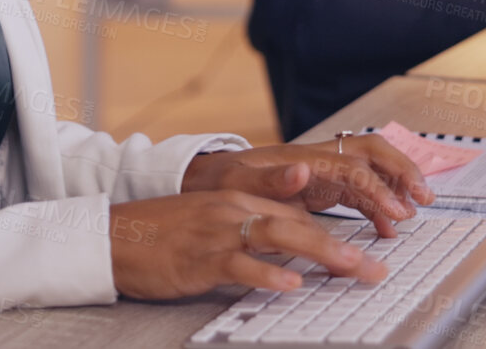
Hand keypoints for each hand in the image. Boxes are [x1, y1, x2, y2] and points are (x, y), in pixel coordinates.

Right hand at [108, 191, 386, 299]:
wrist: (110, 236)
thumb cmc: (159, 236)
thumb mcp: (209, 226)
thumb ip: (248, 235)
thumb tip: (287, 258)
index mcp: (237, 201)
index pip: (297, 216)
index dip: (335, 236)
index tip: (365, 254)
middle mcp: (233, 211)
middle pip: (298, 225)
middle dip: (342, 248)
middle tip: (374, 269)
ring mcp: (217, 233)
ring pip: (279, 237)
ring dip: (322, 253)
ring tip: (352, 268)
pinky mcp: (199, 258)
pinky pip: (239, 264)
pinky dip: (267, 274)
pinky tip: (290, 284)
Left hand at [180, 135, 436, 236]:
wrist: (213, 178)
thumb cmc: (225, 180)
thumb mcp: (239, 182)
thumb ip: (271, 179)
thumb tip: (303, 170)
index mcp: (305, 158)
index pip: (354, 166)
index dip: (378, 187)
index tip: (397, 211)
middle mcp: (320, 158)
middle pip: (373, 152)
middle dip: (403, 170)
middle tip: (425, 196)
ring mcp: (325, 171)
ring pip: (373, 169)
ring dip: (397, 185)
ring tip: (415, 211)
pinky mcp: (325, 186)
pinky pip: (361, 191)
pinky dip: (379, 205)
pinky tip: (389, 226)